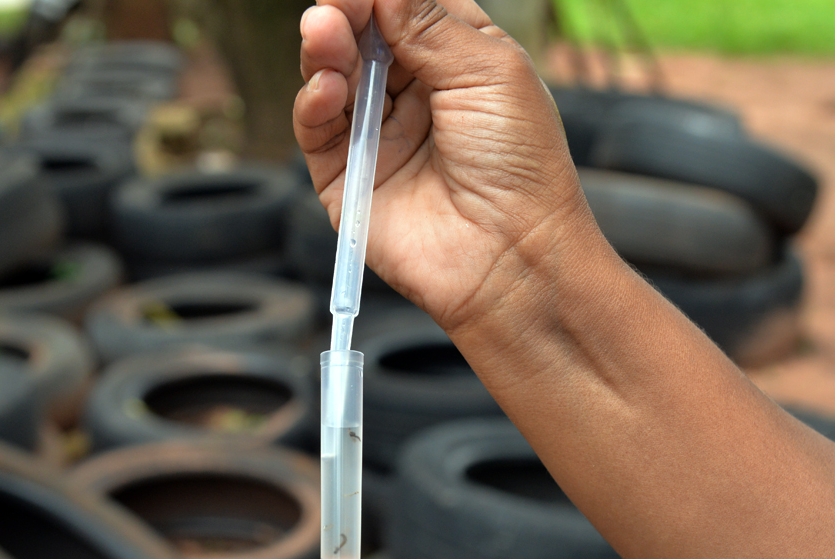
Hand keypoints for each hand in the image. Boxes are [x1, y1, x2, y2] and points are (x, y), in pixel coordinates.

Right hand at [295, 0, 603, 331]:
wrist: (511, 257)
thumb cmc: (521, 165)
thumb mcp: (488, 71)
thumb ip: (428, 21)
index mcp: (459, 60)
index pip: (407, 5)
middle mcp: (416, 94)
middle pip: (364, 34)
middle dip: (345, 12)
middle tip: (335, 3)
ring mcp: (378, 134)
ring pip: (334, 74)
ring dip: (325, 49)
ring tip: (323, 33)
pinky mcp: (347, 178)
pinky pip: (317, 128)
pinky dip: (313, 101)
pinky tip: (326, 88)